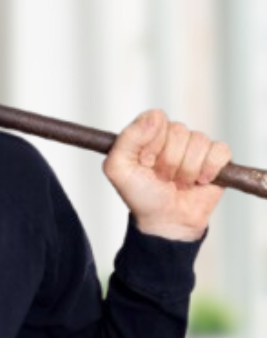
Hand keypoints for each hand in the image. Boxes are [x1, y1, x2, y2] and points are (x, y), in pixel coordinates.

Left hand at [103, 109, 231, 240]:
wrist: (166, 221)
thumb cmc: (141, 195)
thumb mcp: (118, 168)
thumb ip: (127, 138)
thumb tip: (155, 116)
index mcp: (147, 134)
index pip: (156, 119)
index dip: (152, 143)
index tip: (145, 162)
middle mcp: (171, 137)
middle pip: (179, 131)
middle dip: (169, 161)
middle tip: (162, 177)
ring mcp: (195, 147)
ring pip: (199, 141)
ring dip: (187, 170)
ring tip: (178, 183)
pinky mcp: (216, 159)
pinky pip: (220, 150)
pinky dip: (210, 169)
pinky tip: (199, 182)